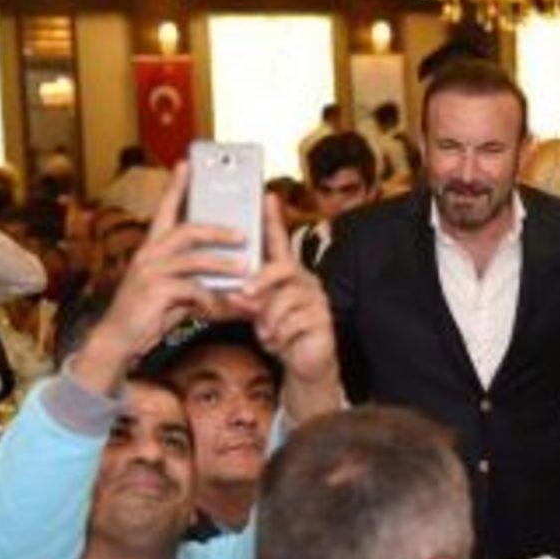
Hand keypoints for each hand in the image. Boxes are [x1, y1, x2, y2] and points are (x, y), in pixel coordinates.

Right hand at [73, 164, 244, 394]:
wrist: (120, 340)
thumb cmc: (149, 313)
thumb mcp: (174, 289)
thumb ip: (197, 276)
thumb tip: (231, 273)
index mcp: (152, 247)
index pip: (165, 209)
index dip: (177, 186)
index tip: (187, 164)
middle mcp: (149, 253)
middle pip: (189, 229)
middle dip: (219, 230)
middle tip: (244, 233)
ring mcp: (150, 271)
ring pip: (195, 258)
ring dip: (224, 264)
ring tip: (247, 269)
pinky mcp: (155, 291)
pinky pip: (193, 289)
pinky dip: (212, 298)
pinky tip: (220, 307)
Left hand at [226, 193, 342, 420]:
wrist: (304, 363)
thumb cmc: (280, 331)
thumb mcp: (258, 313)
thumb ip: (248, 299)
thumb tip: (236, 293)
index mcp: (287, 273)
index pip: (280, 241)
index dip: (273, 219)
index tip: (267, 195)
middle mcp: (305, 280)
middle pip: (283, 268)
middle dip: (261, 281)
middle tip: (245, 295)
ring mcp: (317, 298)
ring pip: (285, 300)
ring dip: (269, 319)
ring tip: (267, 332)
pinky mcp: (323, 319)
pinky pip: (294, 322)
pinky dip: (280, 335)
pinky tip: (281, 342)